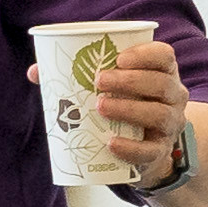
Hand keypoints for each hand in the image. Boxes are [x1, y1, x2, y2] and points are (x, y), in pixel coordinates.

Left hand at [81, 34, 188, 192]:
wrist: (144, 150)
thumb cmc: (123, 108)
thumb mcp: (109, 89)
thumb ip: (75, 77)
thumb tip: (35, 71)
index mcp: (161, 74)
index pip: (164, 56)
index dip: (145, 54)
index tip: (119, 58)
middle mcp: (172, 96)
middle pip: (161, 84)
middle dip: (131, 80)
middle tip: (99, 81)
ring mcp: (169, 125)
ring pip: (159, 114)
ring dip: (129, 109)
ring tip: (100, 107)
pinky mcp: (159, 151)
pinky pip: (150, 150)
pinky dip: (130, 147)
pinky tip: (111, 143)